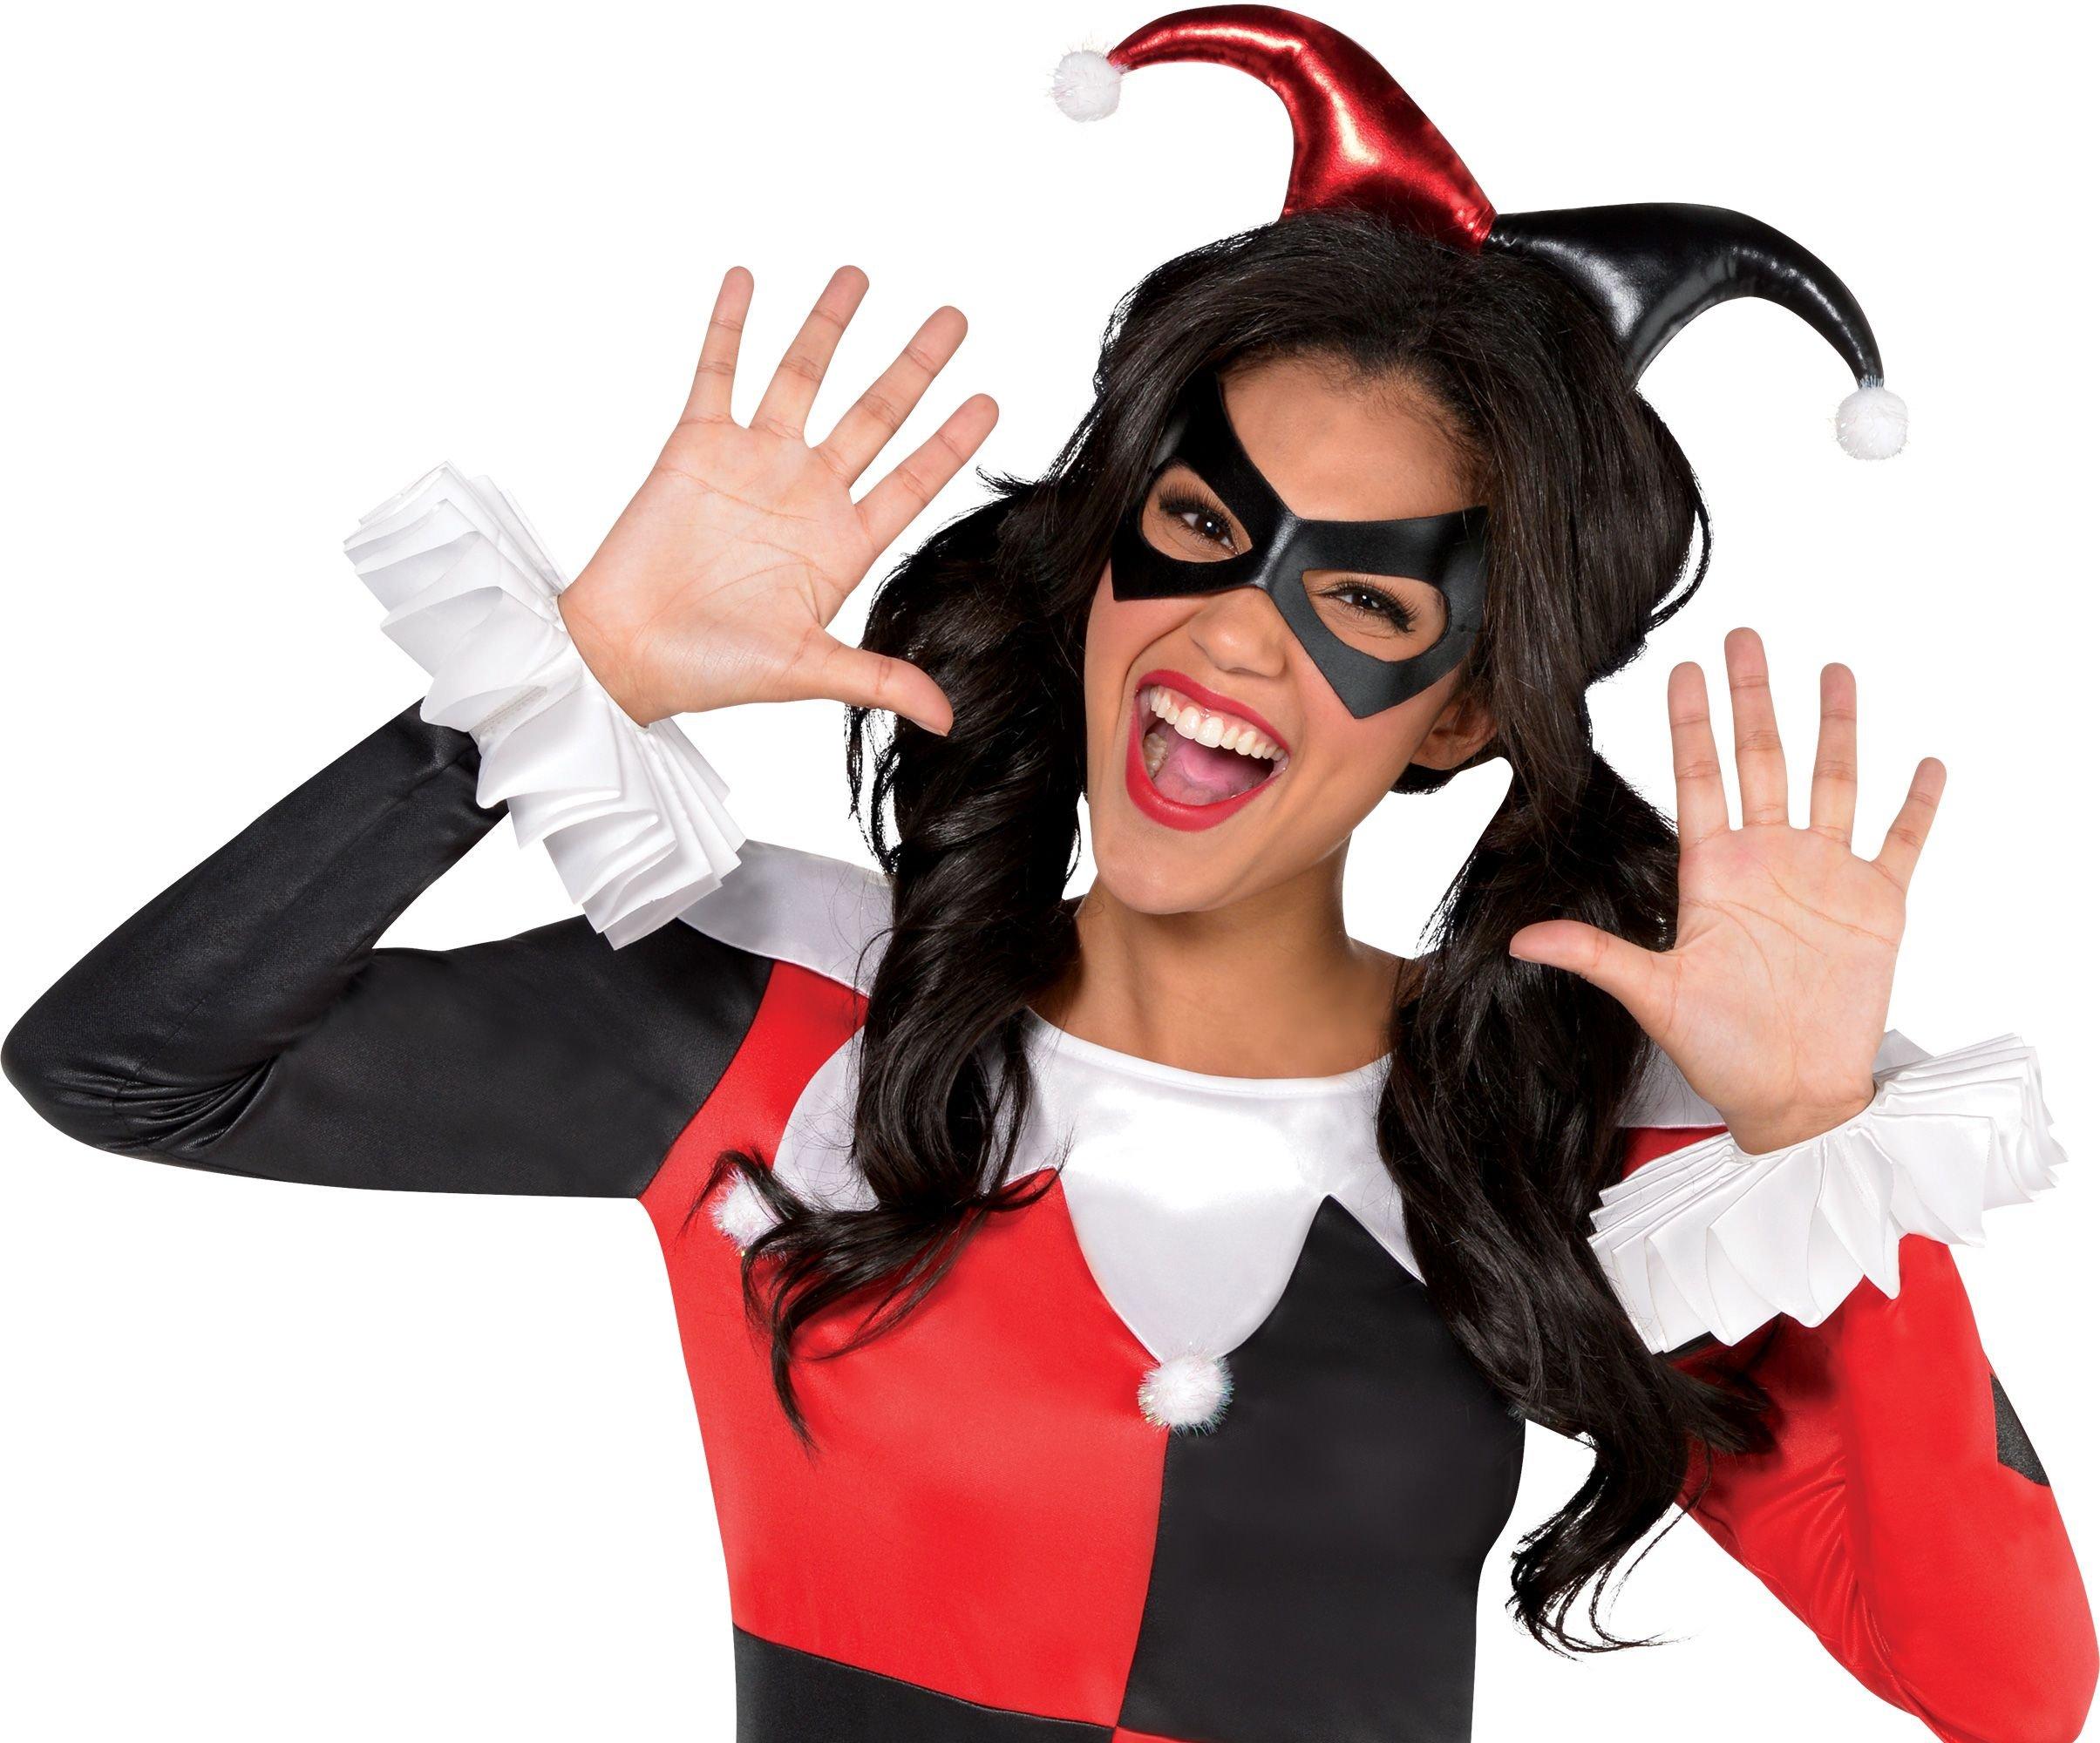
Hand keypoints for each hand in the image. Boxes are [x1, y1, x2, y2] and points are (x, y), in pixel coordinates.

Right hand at [555, 264, 998, 732]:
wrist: (621, 654)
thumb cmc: (709, 669)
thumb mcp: (805, 670)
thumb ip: (877, 678)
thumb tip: (948, 717)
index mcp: (840, 543)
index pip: (910, 480)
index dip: (949, 441)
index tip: (991, 400)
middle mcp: (804, 493)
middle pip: (873, 415)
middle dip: (914, 366)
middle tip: (955, 318)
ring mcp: (752, 463)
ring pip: (802, 378)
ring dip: (829, 327)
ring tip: (861, 275)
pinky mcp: (694, 446)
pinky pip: (717, 372)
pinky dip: (729, 327)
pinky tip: (748, 280)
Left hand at [1509, 628, 1945, 1153]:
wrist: (1791, 1097)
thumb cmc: (1720, 1050)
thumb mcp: (1653, 995)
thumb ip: (1596, 955)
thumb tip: (1520, 939)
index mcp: (1713, 872)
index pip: (1699, 777)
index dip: (1692, 721)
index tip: (1683, 666)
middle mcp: (1768, 860)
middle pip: (1761, 760)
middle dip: (1753, 698)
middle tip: (1743, 635)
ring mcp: (1825, 877)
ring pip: (1832, 782)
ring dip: (1835, 728)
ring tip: (1832, 670)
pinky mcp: (1877, 905)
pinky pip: (1901, 842)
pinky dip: (1916, 805)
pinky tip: (1926, 762)